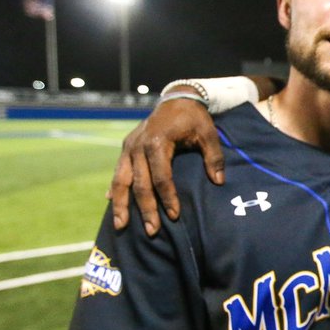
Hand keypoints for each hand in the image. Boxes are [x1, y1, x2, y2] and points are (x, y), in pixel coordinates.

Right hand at [107, 95, 223, 234]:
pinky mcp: (126, 147)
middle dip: (145, 209)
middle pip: (140, 183)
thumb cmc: (194, 118)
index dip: (168, 198)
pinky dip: (114, 188)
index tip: (175, 215)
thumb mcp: (208, 133)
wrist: (176, 98)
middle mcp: (139, 146)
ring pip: (120, 180)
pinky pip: (117, 172)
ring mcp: (129, 147)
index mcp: (158, 142)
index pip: (161, 177)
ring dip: (120, 204)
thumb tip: (219, 182)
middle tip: (152, 231)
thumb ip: (214, 157)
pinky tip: (110, 204)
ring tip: (120, 225)